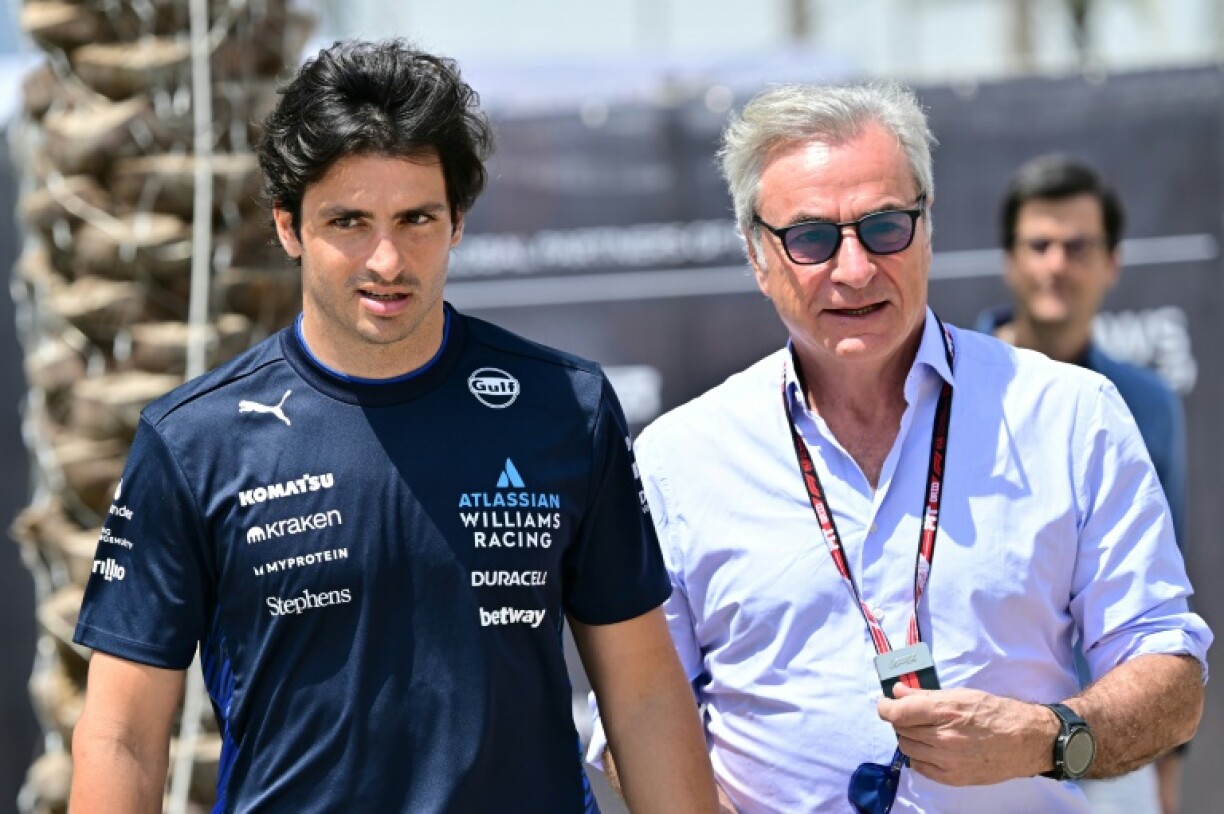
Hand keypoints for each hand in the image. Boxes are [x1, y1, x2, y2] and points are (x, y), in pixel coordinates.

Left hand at [877, 683, 1057, 785]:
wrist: (1027, 740)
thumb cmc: (996, 712)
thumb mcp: (961, 694)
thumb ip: (925, 695)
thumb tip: (898, 692)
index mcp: (945, 711)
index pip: (898, 713)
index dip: (885, 707)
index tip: (884, 703)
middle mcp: (943, 738)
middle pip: (901, 730)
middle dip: (901, 720)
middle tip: (911, 715)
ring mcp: (947, 761)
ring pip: (908, 748)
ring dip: (909, 738)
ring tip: (923, 731)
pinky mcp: (953, 778)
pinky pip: (920, 767)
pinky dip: (919, 756)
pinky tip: (931, 748)